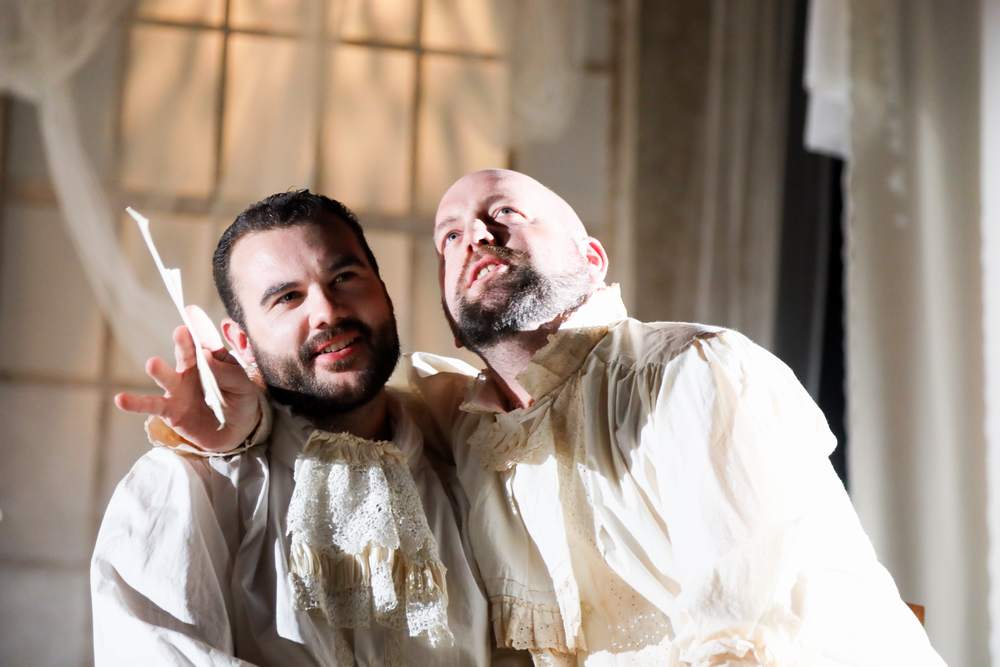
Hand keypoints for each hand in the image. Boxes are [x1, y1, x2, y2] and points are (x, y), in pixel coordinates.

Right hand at [114, 325, 261, 452]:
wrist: (236, 432)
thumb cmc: (240, 402)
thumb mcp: (242, 387)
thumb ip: (228, 373)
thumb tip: (207, 355)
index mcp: (211, 360)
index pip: (206, 341)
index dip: (200, 327)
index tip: (191, 311)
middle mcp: (190, 371)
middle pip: (186, 354)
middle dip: (183, 343)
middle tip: (181, 331)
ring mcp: (178, 389)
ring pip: (167, 377)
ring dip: (159, 370)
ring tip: (152, 363)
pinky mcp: (169, 410)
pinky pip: (151, 405)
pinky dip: (135, 403)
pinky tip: (120, 399)